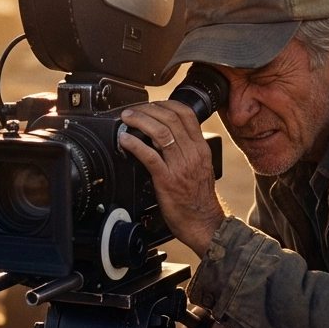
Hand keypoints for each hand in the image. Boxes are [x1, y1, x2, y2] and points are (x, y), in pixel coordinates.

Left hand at [118, 101, 226, 256]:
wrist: (203, 223)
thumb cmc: (198, 199)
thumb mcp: (200, 167)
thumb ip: (187, 151)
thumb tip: (167, 137)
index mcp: (201, 148)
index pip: (186, 114)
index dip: (165, 104)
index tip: (151, 105)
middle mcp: (193, 153)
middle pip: (170, 118)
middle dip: (147, 110)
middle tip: (132, 110)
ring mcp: (181, 166)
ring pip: (160, 132)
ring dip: (139, 121)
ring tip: (126, 119)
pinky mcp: (167, 180)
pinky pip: (150, 156)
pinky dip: (134, 144)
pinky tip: (125, 140)